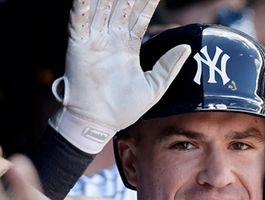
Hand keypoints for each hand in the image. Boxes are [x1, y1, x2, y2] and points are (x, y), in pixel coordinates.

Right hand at [51, 0, 190, 150]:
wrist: (99, 122)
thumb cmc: (124, 109)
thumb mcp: (154, 87)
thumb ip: (168, 66)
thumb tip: (186, 47)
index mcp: (127, 46)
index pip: (139, 16)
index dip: (146, 2)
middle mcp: (110, 38)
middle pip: (121, 6)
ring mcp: (93, 40)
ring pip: (101, 8)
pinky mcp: (78, 45)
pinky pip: (79, 20)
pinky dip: (82, 5)